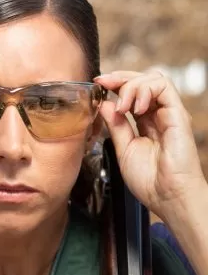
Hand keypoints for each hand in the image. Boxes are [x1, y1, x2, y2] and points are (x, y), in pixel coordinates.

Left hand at [94, 70, 205, 219]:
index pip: (131, 93)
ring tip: (121, 106)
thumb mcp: (124, 150)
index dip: (115, 85)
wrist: (167, 197)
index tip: (97, 84)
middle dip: (120, 78)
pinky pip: (164, 87)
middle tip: (103, 82)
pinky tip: (133, 106)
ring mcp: (169, 113)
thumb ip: (116, 126)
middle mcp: (159, 115)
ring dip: (131, 85)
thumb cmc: (149, 180)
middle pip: (142, 81)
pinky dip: (145, 89)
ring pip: (152, 79)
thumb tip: (105, 104)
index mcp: (145, 123)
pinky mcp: (178, 114)